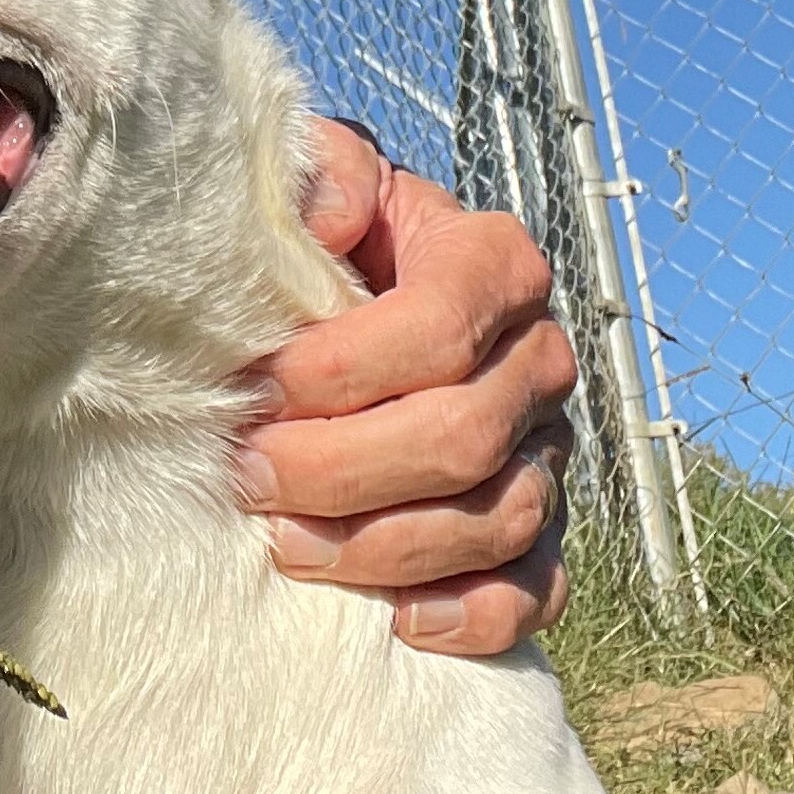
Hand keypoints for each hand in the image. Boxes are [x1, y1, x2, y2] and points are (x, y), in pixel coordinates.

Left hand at [237, 119, 577, 655]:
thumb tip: (330, 216)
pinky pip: (536, 590)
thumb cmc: (321, 248)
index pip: (443, 327)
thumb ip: (322, 171)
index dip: (346, 371)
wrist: (349, 306)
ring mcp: (544, 450)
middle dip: (344, 468)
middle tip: (249, 475)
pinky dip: (476, 616)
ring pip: (497, 520)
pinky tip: (399, 622)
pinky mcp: (535, 529)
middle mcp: (535, 359)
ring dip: (384, 546)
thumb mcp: (316, 179)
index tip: (257, 389)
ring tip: (287, 546)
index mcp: (494, 265)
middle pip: (464, 435)